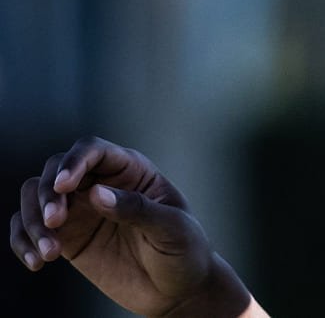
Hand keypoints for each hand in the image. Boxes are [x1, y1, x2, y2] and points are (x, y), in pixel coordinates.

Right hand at [9, 136, 262, 317]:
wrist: (178, 289)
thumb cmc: (185, 250)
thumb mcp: (172, 228)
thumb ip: (137, 209)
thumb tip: (97, 193)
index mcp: (131, 170)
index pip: (93, 150)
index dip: (75, 161)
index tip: (63, 186)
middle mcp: (101, 183)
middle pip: (56, 169)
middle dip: (47, 192)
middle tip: (55, 222)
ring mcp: (81, 210)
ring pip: (35, 196)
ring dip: (32, 220)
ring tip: (48, 253)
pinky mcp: (67, 238)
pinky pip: (30, 229)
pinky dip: (23, 241)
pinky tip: (36, 262)